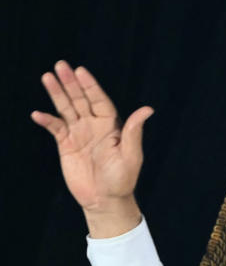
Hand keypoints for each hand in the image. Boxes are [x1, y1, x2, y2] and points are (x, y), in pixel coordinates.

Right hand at [31, 61, 152, 236]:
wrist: (105, 200)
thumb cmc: (123, 179)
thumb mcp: (131, 155)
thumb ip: (133, 131)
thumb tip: (148, 109)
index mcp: (111, 126)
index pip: (99, 100)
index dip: (90, 86)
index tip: (81, 71)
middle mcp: (94, 126)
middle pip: (80, 100)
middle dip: (71, 83)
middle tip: (60, 65)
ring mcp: (79, 134)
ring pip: (66, 109)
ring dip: (57, 94)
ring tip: (47, 77)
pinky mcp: (66, 145)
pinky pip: (55, 128)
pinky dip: (47, 121)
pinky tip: (38, 114)